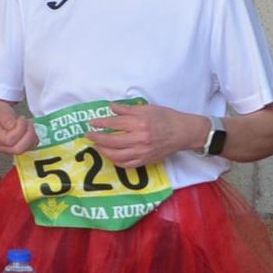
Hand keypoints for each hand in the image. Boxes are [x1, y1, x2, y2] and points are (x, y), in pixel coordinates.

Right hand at [0, 104, 39, 155]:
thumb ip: (6, 117)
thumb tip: (13, 126)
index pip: (10, 140)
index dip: (19, 129)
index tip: (20, 118)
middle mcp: (2, 147)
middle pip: (19, 149)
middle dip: (28, 134)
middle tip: (27, 122)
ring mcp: (10, 149)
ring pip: (26, 149)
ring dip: (32, 135)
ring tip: (28, 124)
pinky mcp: (19, 148)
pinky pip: (31, 147)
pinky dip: (34, 137)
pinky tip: (29, 129)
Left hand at [86, 101, 201, 167]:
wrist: (183, 133)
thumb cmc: (166, 118)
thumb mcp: (147, 108)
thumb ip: (127, 109)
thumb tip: (111, 108)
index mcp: (140, 123)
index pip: (115, 123)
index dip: (101, 123)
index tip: (92, 123)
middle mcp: (140, 138)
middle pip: (112, 141)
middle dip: (97, 138)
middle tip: (89, 136)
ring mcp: (142, 152)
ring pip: (117, 155)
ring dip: (104, 151)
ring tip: (97, 146)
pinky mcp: (146, 161)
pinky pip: (126, 164)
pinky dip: (116, 161)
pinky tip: (110, 156)